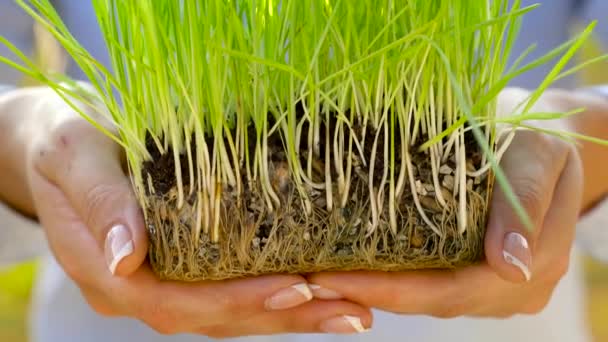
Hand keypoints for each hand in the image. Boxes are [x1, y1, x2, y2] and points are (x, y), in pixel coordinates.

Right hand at [2, 87, 371, 336]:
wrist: (63, 140)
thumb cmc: (66, 140)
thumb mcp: (73, 154)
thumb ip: (99, 201)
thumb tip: (127, 258)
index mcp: (106, 270)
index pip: (174, 302)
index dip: (233, 301)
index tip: (293, 288)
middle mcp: (136, 288)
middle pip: (212, 317)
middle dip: (281, 316)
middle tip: (348, 310)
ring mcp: (160, 282)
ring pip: (227, 312)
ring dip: (290, 314)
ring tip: (350, 309)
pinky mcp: (181, 267)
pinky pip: (228, 290)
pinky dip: (273, 293)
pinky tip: (317, 288)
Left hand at [307, 88, 583, 317]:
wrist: (540, 136)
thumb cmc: (537, 136)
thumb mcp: (536, 153)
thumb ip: (525, 202)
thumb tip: (510, 266)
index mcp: (535, 264)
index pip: (453, 289)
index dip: (393, 290)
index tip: (336, 279)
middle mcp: (515, 288)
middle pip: (435, 301)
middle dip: (371, 293)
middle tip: (312, 279)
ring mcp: (496, 286)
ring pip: (428, 297)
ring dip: (376, 289)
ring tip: (321, 274)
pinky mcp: (476, 273)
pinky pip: (432, 281)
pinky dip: (393, 277)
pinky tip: (353, 265)